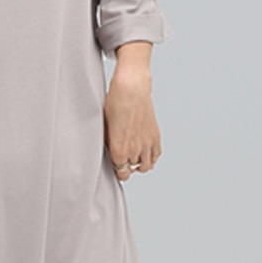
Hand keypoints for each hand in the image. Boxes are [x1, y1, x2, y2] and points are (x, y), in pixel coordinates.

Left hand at [104, 64, 160, 181]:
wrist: (131, 89)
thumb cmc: (115, 104)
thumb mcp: (105, 127)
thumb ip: (109, 144)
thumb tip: (111, 152)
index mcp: (119, 150)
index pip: (121, 173)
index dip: (118, 170)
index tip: (116, 164)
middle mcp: (134, 150)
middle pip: (132, 170)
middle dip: (127, 165)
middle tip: (123, 158)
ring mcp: (146, 144)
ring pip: (146, 166)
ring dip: (139, 164)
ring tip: (134, 158)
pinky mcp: (155, 136)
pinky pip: (156, 155)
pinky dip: (151, 158)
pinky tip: (145, 153)